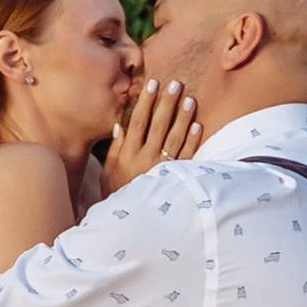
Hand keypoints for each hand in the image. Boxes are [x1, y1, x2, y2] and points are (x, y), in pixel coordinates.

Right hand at [102, 76, 201, 193]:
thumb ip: (114, 149)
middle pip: (158, 125)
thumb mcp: (108, 173)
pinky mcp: (175, 177)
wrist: (132, 223)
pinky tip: (198, 125)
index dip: (146, 102)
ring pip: (175, 138)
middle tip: (176, 83)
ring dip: (182, 118)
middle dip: (167, 102)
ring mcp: (162, 168)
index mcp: (128, 155)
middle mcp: (145, 159)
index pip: (138, 121)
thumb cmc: (117, 194)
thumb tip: (120, 125)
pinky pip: (186, 156)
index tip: (152, 83)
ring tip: (189, 99)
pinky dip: (192, 141)